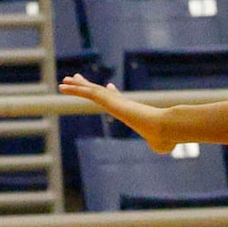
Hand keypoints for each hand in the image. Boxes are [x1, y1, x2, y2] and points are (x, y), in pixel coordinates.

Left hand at [61, 74, 177, 151]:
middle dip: (89, 84)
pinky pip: (88, 93)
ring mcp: (115, 101)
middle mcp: (122, 103)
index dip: (112, 93)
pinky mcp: (109, 101)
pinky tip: (62, 87)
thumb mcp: (159, 144)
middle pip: (102, 91)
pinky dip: (74, 89)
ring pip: (92, 90)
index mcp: (132, 111)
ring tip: (64, 81)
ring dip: (77, 86)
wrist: (165, 127)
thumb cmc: (165, 136)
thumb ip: (157, 144)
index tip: (109, 86)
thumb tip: (163, 148)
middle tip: (78, 78)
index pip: (119, 99)